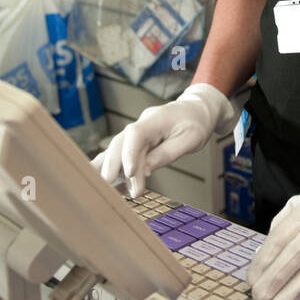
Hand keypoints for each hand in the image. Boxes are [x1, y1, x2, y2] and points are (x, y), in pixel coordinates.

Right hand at [90, 83, 238, 197]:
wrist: (196, 111)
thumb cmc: (195, 124)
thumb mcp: (190, 139)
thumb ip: (167, 153)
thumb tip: (145, 170)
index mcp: (155, 119)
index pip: (136, 134)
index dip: (129, 153)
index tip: (129, 173)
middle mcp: (141, 124)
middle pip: (120, 142)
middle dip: (112, 164)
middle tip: (109, 186)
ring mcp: (136, 133)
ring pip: (116, 148)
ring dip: (109, 167)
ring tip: (103, 187)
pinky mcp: (136, 142)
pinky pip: (121, 153)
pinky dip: (112, 165)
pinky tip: (104, 180)